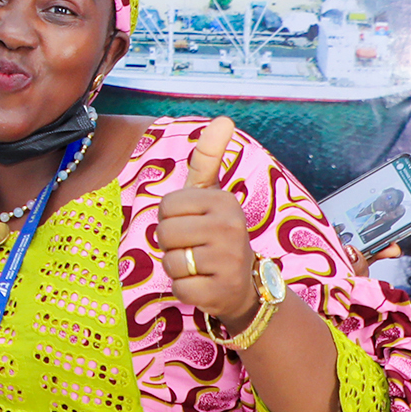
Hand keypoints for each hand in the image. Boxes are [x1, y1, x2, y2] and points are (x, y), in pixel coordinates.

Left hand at [155, 117, 261, 331]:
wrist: (246, 286)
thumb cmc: (216, 234)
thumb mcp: (211, 195)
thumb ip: (209, 158)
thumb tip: (224, 119)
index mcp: (224, 200)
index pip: (166, 205)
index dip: (171, 218)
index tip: (193, 224)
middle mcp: (230, 228)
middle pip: (164, 232)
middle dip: (172, 244)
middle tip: (195, 248)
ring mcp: (228, 261)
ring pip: (170, 262)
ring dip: (178, 268)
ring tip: (200, 266)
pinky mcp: (221, 292)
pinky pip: (179, 288)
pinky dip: (185, 290)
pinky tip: (204, 285)